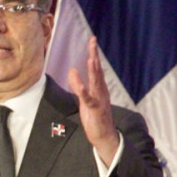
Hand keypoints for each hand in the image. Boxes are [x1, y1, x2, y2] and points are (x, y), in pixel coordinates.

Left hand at [67, 38, 121, 166]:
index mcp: (99, 88)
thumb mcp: (85, 100)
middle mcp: (101, 91)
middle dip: (94, 55)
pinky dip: (82, 89)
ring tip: (90, 57)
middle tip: (93, 41)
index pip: (96, 68)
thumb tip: (72, 71)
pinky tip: (79, 82)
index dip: (94, 54)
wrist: (104, 136)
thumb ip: (79, 86)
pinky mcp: (94, 109)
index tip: (92, 41)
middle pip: (97, 70)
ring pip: (95, 81)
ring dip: (93, 69)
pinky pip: (88, 98)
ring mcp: (99, 99)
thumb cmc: (95, 118)